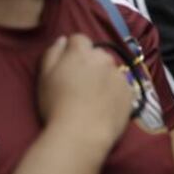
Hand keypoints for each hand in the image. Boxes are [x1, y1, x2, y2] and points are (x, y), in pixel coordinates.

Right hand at [38, 34, 133, 155]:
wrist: (82, 134)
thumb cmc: (57, 105)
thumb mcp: (44, 77)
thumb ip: (52, 53)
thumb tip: (62, 40)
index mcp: (82, 52)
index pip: (79, 39)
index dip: (72, 51)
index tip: (67, 66)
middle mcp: (104, 59)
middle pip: (97, 54)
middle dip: (90, 63)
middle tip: (80, 84)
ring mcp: (120, 75)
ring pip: (110, 70)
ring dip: (103, 77)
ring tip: (93, 98)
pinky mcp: (129, 92)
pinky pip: (121, 86)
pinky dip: (114, 92)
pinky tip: (104, 107)